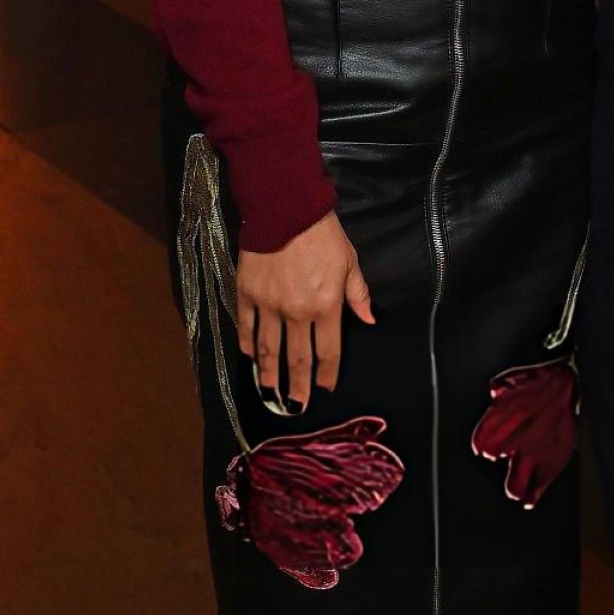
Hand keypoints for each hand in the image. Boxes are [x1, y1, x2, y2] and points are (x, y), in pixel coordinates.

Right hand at [236, 211, 374, 412]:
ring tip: (269, 393)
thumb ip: (358, 294)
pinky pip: (246, 327)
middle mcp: (297, 312)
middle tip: (296, 406)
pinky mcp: (247, 294)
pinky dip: (247, 345)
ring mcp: (269, 305)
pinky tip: (250, 358)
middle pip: (297, 358)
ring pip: (268, 349)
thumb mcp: (349, 262)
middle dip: (297, 386)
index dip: (327, 374)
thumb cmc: (322, 234)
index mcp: (326, 305)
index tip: (326, 388)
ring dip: (270, 374)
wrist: (285, 208)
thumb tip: (368, 320)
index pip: (328, 351)